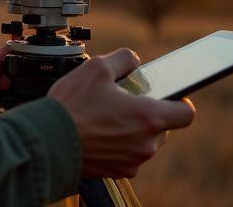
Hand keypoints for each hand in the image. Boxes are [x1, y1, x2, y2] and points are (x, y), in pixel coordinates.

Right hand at [47, 48, 194, 178]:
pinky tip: (98, 134)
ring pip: (144, 142)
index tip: (168, 96)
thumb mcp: (97, 67)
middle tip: (124, 103)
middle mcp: (146, 144)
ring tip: (106, 118)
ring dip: (132, 130)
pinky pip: (128, 156)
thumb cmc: (72, 107)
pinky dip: (119, 145)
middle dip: (147, 114)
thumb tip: (133, 60)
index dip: (179, 102)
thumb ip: (123, 59)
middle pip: (163, 127)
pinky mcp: (118, 172)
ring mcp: (132, 161)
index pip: (186, 113)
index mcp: (148, 117)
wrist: (47, 142)